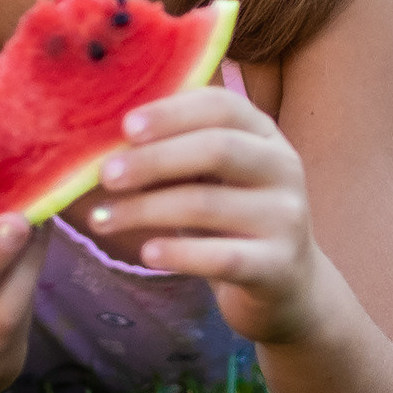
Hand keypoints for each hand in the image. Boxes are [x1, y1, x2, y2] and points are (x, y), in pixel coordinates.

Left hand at [86, 87, 328, 345]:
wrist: (288, 286)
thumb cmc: (234, 221)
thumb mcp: (216, 177)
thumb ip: (177, 150)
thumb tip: (107, 140)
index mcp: (265, 136)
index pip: (222, 106)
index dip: (171, 112)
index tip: (125, 127)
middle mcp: (284, 169)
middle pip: (217, 148)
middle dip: (154, 159)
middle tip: (106, 175)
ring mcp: (286, 218)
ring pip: (208, 204)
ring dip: (146, 210)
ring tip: (104, 220)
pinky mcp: (278, 267)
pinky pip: (221, 257)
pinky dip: (178, 253)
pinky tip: (146, 252)